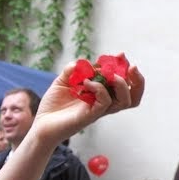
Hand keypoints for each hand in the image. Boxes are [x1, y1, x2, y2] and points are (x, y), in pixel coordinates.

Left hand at [28, 60, 144, 148]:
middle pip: (133, 95)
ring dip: (122, 84)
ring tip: (109, 74)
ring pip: (125, 101)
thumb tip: (83, 62)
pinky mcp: (90, 116)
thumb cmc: (53, 106)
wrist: (41, 124)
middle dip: (137, 79)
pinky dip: (99, 88)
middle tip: (130, 66)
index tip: (121, 55)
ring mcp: (98, 110)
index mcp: (101, 94)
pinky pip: (104, 102)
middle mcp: (104, 103)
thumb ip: (72, 70)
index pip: (124, 84)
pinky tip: (86, 83)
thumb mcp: (62, 82)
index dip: (126, 69)